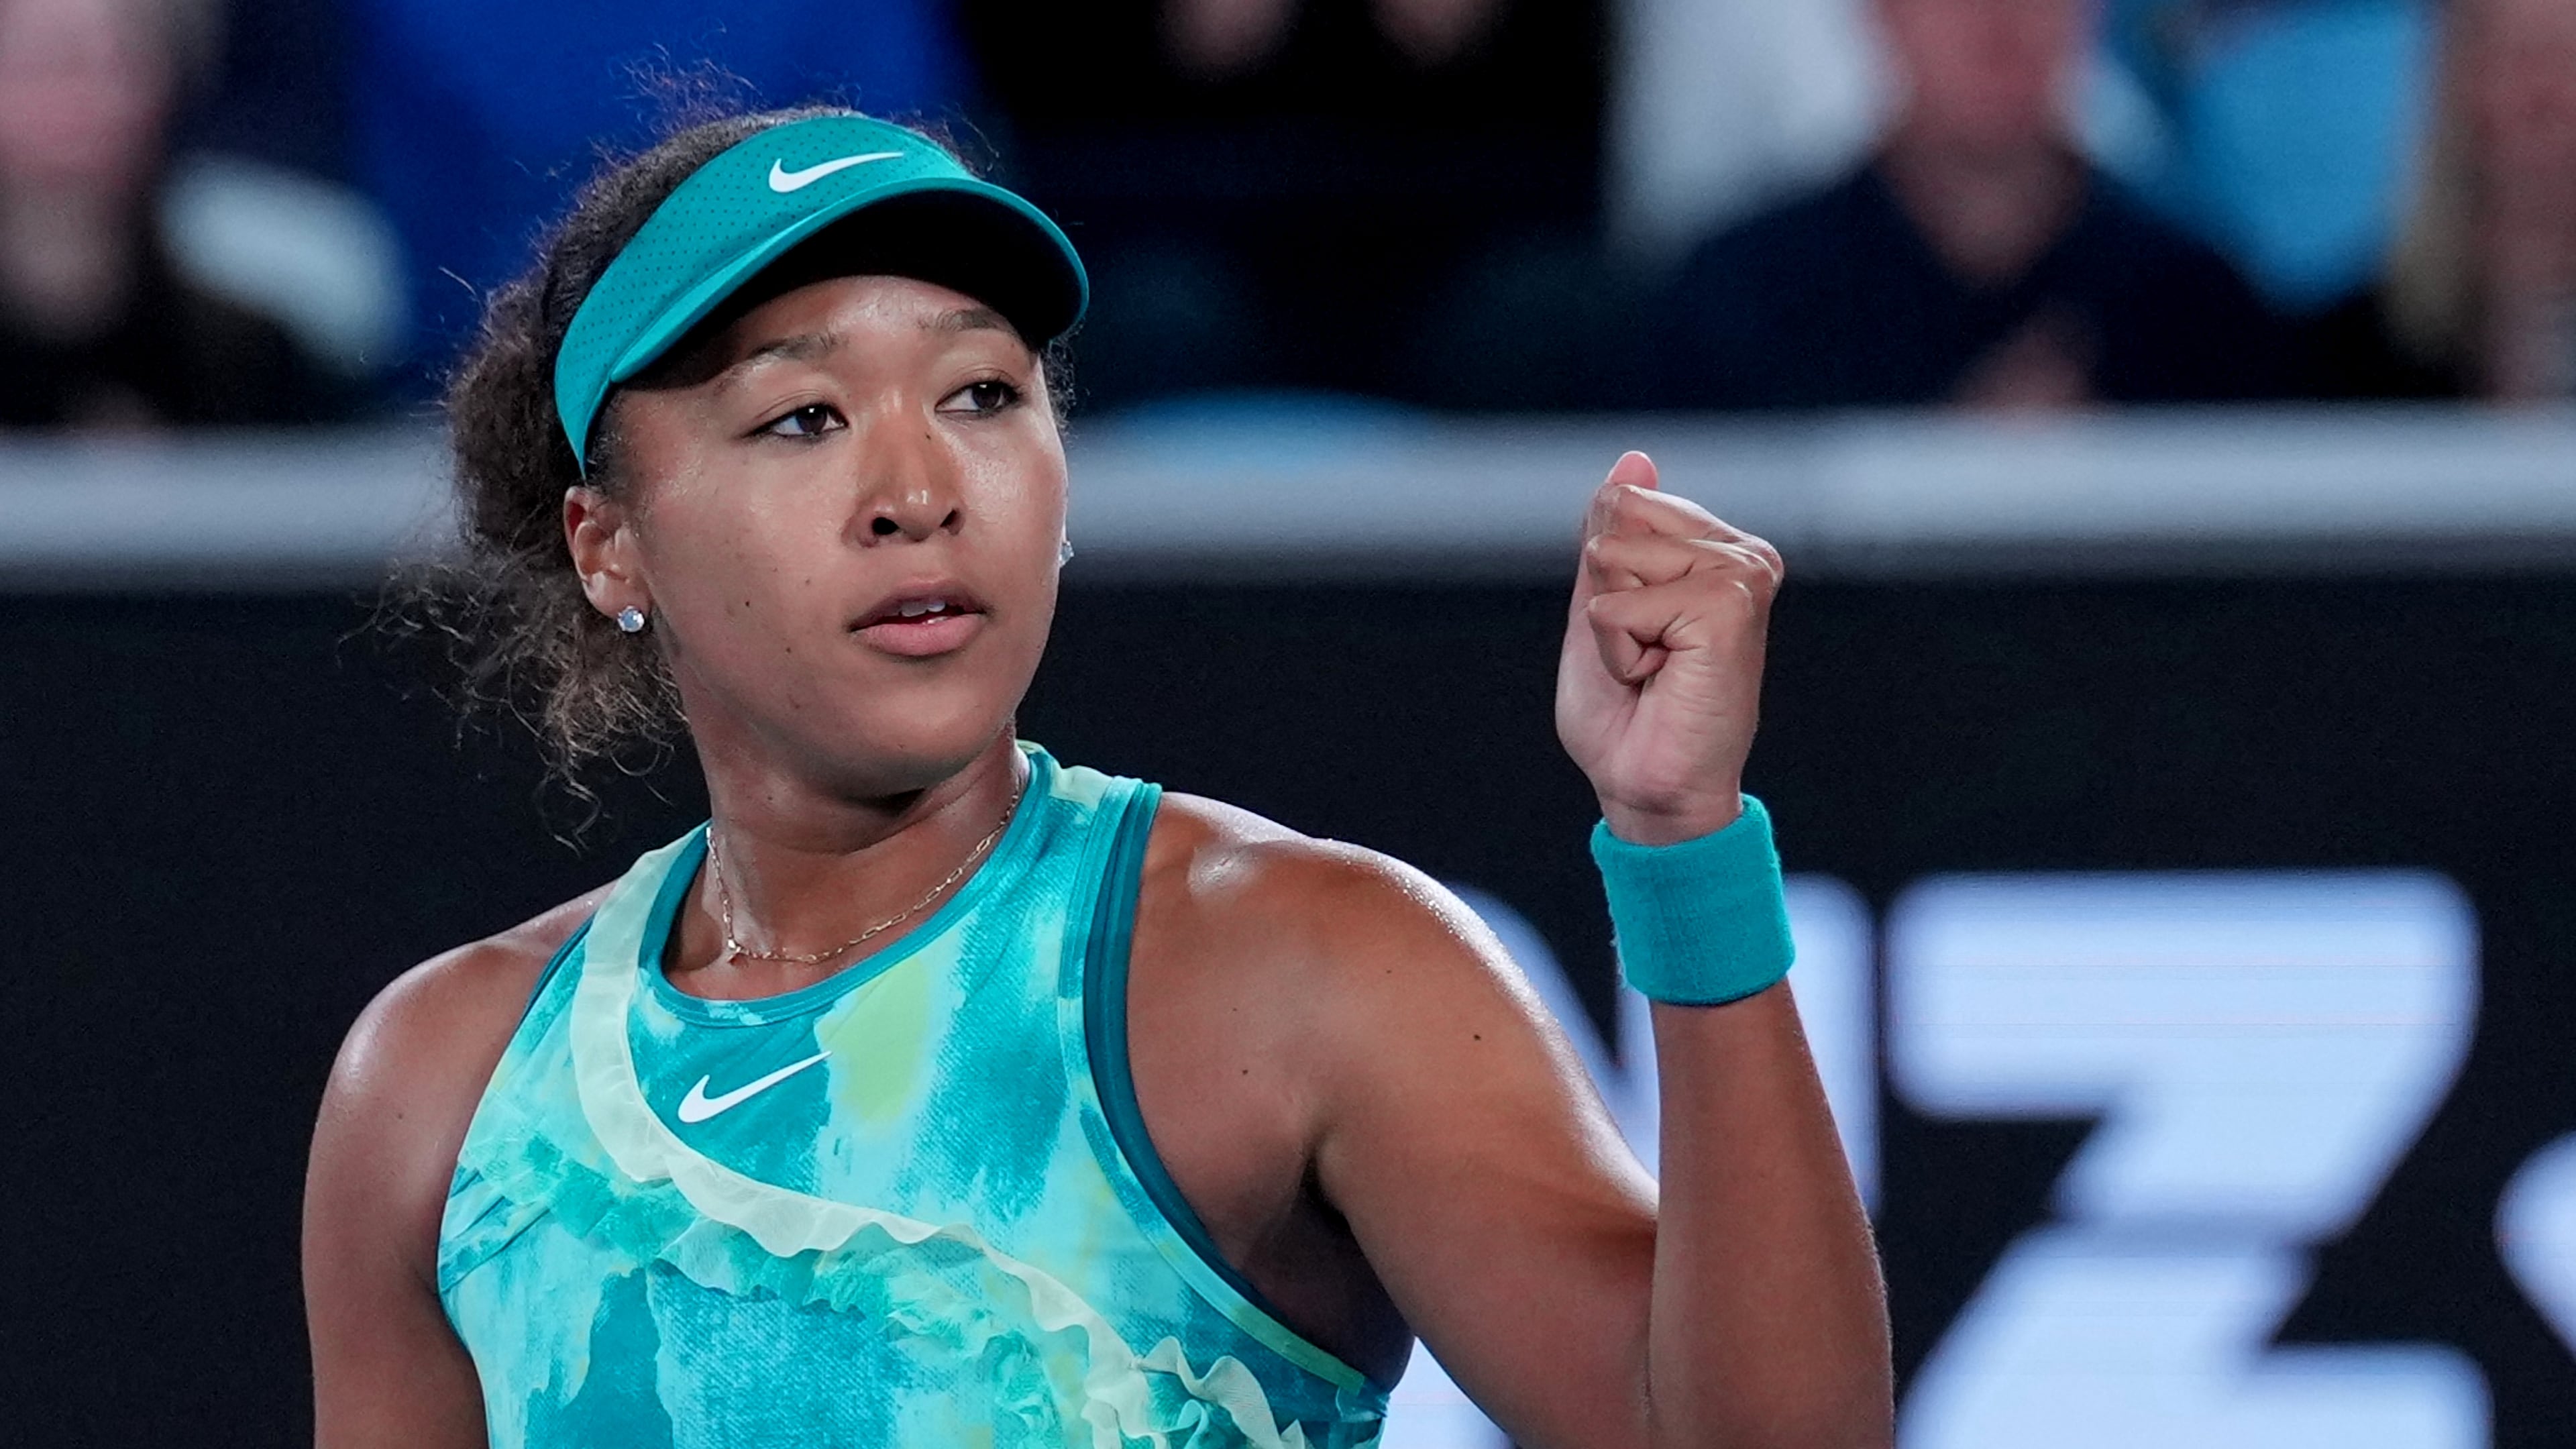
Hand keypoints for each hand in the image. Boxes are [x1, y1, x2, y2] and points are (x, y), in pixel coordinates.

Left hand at [1555, 452, 1781, 845]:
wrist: (1650, 787)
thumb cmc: (1629, 713)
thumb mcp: (1602, 605)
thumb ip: (1613, 534)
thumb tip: (1634, 460)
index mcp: (1717, 548)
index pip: (1620, 505)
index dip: (1603, 579)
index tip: (1639, 635)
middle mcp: (1742, 554)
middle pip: (1616, 521)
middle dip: (1606, 599)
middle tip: (1647, 657)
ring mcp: (1742, 576)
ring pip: (1614, 559)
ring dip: (1612, 629)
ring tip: (1655, 670)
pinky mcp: (1728, 605)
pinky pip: (1618, 604)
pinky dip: (1619, 651)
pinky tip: (1661, 680)